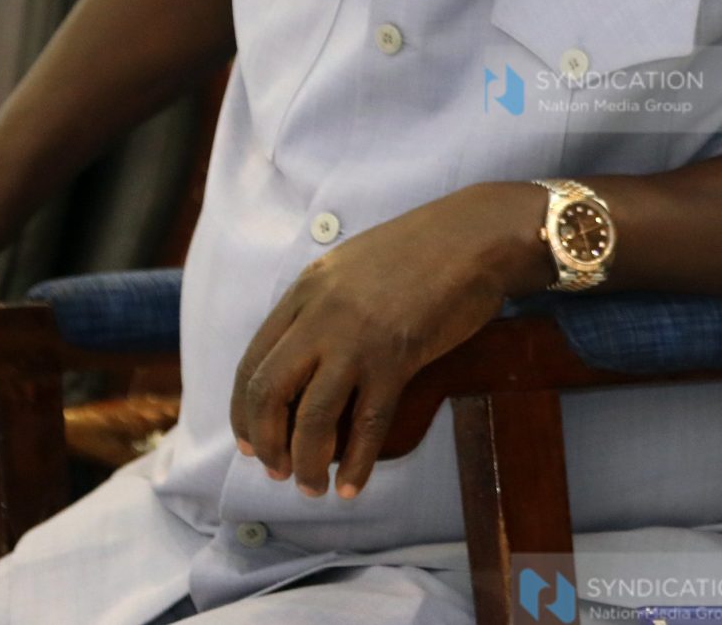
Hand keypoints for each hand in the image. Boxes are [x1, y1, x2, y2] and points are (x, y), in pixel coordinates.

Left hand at [230, 182, 542, 499]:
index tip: (251, 443)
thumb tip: (302, 356)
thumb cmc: (422, 248)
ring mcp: (358, 338)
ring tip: (311, 488)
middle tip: (277, 470)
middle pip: (269, 393)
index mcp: (305, 291)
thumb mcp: (350, 267)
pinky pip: (368, 424)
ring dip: (307, 462)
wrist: (477, 235)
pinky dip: (356, 463)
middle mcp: (321, 316)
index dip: (244, 413)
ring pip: (313, 417)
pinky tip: (352, 487)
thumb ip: (320, 306)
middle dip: (267, 442)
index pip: (251, 363)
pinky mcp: (398, 357)